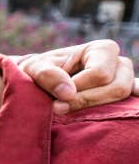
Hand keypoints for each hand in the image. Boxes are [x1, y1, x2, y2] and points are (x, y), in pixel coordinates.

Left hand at [16, 40, 137, 113]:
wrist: (40, 82)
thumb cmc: (39, 72)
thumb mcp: (34, 69)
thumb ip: (47, 76)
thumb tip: (68, 93)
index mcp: (102, 50)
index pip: (99, 74)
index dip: (79, 90)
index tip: (56, 99)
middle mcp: (119, 63)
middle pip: (116, 87)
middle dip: (86, 101)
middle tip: (59, 108)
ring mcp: (125, 80)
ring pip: (122, 97)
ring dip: (94, 108)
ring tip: (69, 109)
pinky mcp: (123, 96)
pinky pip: (131, 103)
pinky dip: (126, 108)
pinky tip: (119, 113)